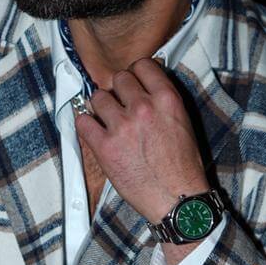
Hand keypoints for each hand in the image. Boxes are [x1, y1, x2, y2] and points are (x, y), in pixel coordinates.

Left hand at [74, 57, 208, 223]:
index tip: (133, 82)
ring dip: (101, 106)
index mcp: (167, 100)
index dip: (135, 73)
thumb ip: (162, 101)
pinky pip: (82, 122)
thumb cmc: (182, 166)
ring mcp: (122, 127)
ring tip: (108, 120)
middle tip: (121, 104)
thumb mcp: (183, 123)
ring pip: (98, 97)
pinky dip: (86, 124)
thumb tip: (144, 86)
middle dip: (118, 90)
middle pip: (118, 78)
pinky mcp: (105, 147)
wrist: (177, 199)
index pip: (142, 65)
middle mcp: (143, 108)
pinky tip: (94, 131)